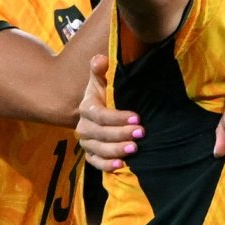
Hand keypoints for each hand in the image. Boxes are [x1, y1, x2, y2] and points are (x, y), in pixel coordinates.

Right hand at [74, 53, 139, 169]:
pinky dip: (106, 165)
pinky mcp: (91, 155)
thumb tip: (100, 59)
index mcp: (86, 107)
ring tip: (135, 149)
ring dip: (116, 150)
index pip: (99, 114)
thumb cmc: (106, 94)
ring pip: (98, 149)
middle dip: (120, 133)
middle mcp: (83, 126)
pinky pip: (95, 163)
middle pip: (99, 133)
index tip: (137, 117)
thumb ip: (100, 70)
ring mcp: (87, 142)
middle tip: (141, 133)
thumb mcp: (102, 80)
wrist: (101, 112)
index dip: (117, 117)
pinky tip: (121, 165)